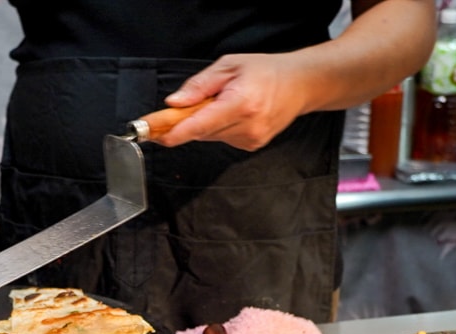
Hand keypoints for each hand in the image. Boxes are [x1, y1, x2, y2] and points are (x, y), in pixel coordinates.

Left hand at [155, 53, 309, 151]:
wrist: (300, 84)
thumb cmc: (265, 71)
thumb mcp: (229, 66)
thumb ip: (200, 85)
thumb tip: (175, 103)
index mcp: (241, 103)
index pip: (200, 124)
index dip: (175, 132)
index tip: (156, 135)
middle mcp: (247, 125)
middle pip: (201, 132)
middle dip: (186, 122)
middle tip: (181, 108)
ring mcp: (251, 139)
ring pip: (210, 137)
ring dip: (205, 123)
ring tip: (222, 103)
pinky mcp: (252, 146)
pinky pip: (222, 139)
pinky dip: (219, 128)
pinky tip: (233, 113)